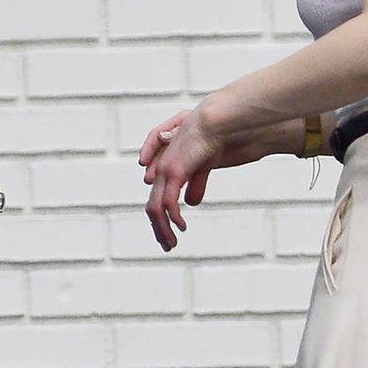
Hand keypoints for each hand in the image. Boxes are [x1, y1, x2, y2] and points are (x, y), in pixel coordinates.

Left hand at [139, 104, 281, 250]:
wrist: (215, 122)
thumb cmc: (212, 139)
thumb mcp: (203, 168)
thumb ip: (195, 185)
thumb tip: (190, 204)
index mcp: (167, 168)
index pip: (157, 198)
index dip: (162, 219)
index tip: (170, 234)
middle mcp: (160, 170)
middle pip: (152, 207)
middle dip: (159, 229)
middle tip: (168, 246)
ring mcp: (164, 171)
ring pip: (155, 208)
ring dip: (162, 229)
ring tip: (171, 244)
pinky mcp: (173, 171)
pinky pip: (167, 202)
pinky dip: (172, 218)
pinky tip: (181, 226)